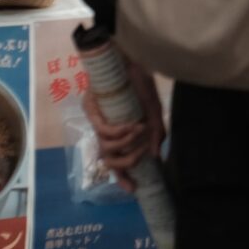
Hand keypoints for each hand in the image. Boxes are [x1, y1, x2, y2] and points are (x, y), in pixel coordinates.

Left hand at [82, 55, 165, 192]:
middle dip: (127, 161)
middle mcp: (105, 128)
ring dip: (126, 142)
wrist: (131, 59)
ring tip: (140, 129)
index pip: (116, 160)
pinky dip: (120, 132)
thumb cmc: (141, 83)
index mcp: (118, 131)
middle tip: (142, 153)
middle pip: (109, 159)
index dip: (122, 177)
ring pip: (107, 147)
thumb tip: (156, 156)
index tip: (133, 189)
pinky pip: (104, 131)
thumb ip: (157, 133)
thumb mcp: (155, 111)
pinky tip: (133, 124)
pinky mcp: (92, 109)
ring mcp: (97, 119)